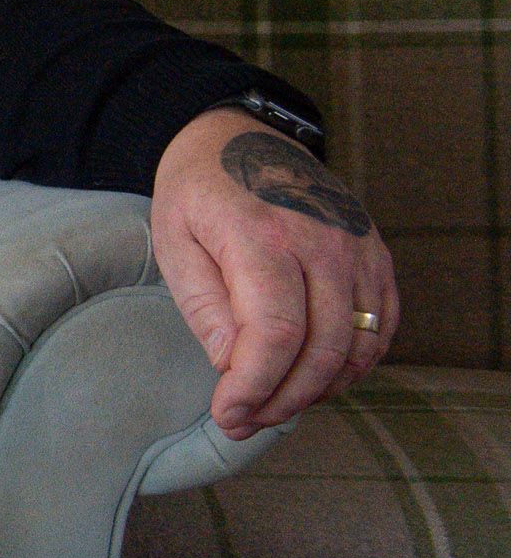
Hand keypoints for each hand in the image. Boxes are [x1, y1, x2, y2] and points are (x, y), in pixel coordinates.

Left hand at [152, 107, 396, 439]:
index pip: (274, 333)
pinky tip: (317, 376)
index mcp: (261, 235)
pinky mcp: (375, 254)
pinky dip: (355, 364)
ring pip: (358, 346)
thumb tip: (233, 368)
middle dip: (283, 400)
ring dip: (319, 389)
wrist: (237, 137)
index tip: (229, 414)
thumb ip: (204, 308)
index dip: (255, 386)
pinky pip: (381, 327)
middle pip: (322, 349)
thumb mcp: (174, 243)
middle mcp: (321, 242)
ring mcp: (357, 248)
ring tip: (275, 402)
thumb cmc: (198, 194)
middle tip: (247, 420)